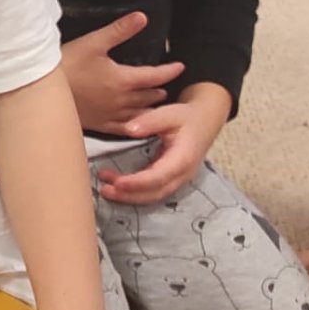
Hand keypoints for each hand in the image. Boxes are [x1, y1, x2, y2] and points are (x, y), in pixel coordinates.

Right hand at [61, 13, 185, 134]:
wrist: (41, 90)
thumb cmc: (67, 64)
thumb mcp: (94, 42)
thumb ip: (120, 30)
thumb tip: (143, 17)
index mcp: (123, 79)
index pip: (154, 76)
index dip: (169, 70)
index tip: (179, 66)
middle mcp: (121, 100)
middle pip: (149, 96)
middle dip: (159, 89)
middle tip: (166, 85)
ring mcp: (110, 114)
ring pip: (139, 113)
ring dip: (151, 107)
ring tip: (157, 103)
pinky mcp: (98, 124)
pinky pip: (123, 128)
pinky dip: (135, 125)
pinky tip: (137, 125)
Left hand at [96, 90, 227, 204]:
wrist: (205, 121)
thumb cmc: (186, 117)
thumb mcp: (170, 113)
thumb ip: (150, 121)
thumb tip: (130, 129)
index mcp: (183, 158)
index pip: (159, 177)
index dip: (137, 183)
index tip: (117, 182)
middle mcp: (182, 174)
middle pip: (155, 192)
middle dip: (129, 194)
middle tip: (104, 189)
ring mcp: (178, 179)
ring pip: (153, 196)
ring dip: (129, 196)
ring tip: (105, 189)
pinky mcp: (171, 179)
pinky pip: (153, 191)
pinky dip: (134, 192)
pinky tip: (116, 186)